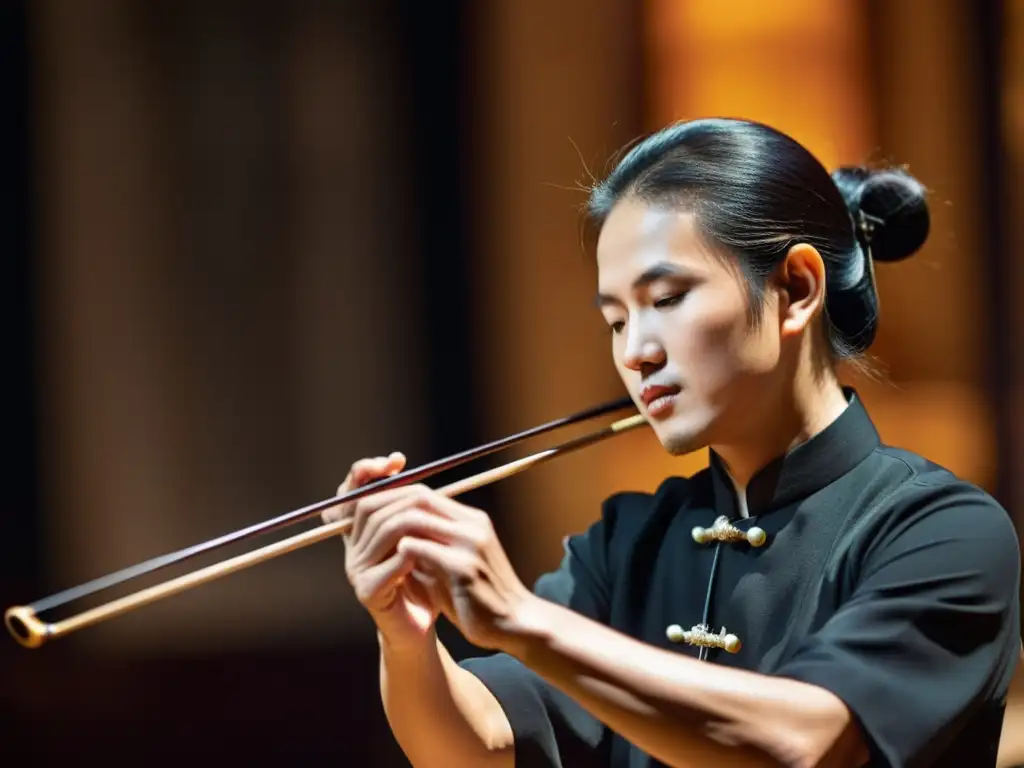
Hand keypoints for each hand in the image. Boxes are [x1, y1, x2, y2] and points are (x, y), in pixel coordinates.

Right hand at [323, 454, 441, 651]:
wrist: (424, 623)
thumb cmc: (423, 576)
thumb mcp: (418, 533)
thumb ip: (409, 504)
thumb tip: (398, 461)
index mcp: (360, 531)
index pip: (349, 491)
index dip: (364, 472)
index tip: (396, 460)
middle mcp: (352, 547)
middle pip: (366, 506)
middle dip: (397, 493)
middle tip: (426, 490)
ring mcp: (356, 570)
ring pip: (381, 531)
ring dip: (411, 520)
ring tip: (435, 518)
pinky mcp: (368, 591)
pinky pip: (391, 562)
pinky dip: (413, 552)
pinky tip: (430, 551)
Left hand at [349, 485, 535, 652]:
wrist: (516, 624)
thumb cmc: (480, 599)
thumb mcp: (454, 566)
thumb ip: (430, 549)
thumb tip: (397, 541)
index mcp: (472, 521)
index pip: (425, 494)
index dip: (394, 501)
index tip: (369, 516)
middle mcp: (473, 525)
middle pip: (420, 499)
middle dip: (387, 510)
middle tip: (363, 527)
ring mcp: (471, 544)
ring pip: (419, 519)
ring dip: (390, 532)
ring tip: (372, 547)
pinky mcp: (466, 568)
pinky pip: (424, 549)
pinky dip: (402, 553)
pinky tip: (390, 565)